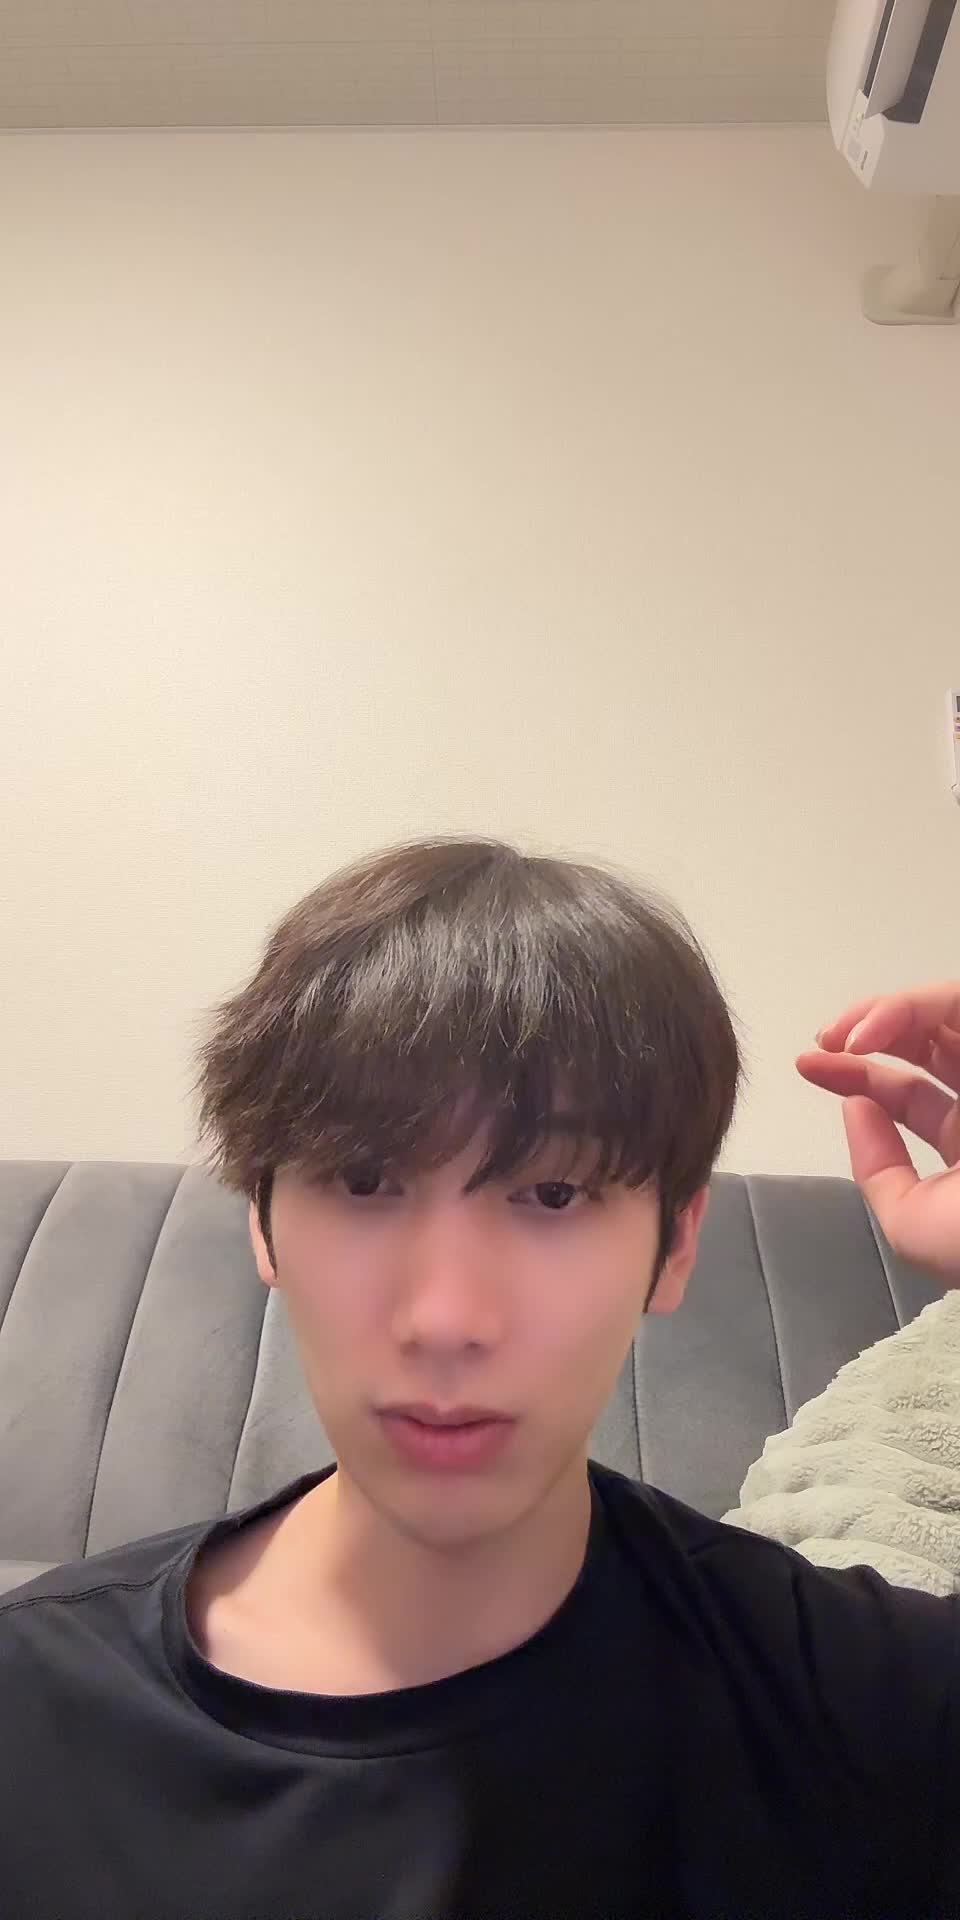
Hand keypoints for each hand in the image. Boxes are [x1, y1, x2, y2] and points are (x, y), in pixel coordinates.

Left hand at [795, 983, 959, 1286]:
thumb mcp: (912, 1222)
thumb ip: (877, 1169)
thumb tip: (855, 1108)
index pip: (908, 1093)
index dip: (856, 1074)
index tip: (808, 1065)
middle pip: (929, 1039)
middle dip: (872, 1028)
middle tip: (827, 1039)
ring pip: (949, 1011)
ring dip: (891, 1010)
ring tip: (848, 1034)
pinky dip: (917, 1007)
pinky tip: (875, 1032)